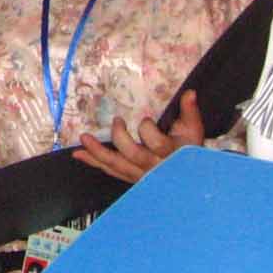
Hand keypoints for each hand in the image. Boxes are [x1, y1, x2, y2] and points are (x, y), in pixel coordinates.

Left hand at [73, 90, 203, 183]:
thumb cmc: (189, 151)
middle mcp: (153, 166)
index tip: (147, 119)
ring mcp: (140, 174)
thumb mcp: (193, 131)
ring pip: (116, 165)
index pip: (156, 142)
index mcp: (169, 153)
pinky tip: (79, 155)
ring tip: (83, 138)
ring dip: (97, 152)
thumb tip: (190, 92)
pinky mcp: (130, 178)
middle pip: (132, 154)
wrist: (188, 180)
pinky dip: (95, 162)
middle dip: (120, 137)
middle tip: (116, 120)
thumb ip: (190, 112)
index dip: (147, 129)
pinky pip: (110, 170)